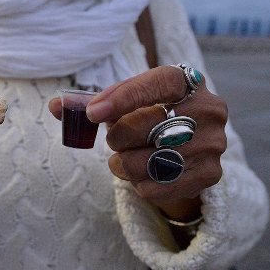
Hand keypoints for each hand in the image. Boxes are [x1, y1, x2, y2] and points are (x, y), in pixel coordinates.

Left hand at [49, 66, 226, 221]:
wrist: (187, 151)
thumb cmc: (150, 118)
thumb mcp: (126, 104)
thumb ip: (92, 102)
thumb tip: (56, 106)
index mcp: (189, 82)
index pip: (158, 83)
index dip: (123, 97)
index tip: (92, 113)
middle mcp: (208, 110)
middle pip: (145, 127)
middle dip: (117, 137)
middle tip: (116, 138)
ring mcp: (213, 144)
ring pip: (146, 162)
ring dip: (122, 164)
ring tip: (127, 157)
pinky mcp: (210, 175)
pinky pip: (154, 188)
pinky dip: (138, 184)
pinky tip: (144, 173)